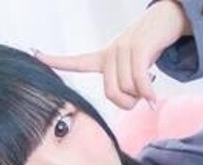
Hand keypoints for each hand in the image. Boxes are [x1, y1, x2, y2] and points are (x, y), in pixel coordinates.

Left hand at [33, 1, 191, 109]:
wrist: (166, 21)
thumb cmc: (150, 51)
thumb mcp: (136, 72)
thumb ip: (131, 88)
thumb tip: (147, 104)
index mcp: (104, 58)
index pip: (77, 62)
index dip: (57, 61)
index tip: (36, 55)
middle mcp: (110, 53)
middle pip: (111, 93)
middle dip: (128, 102)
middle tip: (141, 95)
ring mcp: (123, 49)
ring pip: (127, 89)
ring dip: (142, 95)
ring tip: (150, 83)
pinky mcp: (138, 48)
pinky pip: (139, 81)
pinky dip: (148, 94)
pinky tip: (154, 99)